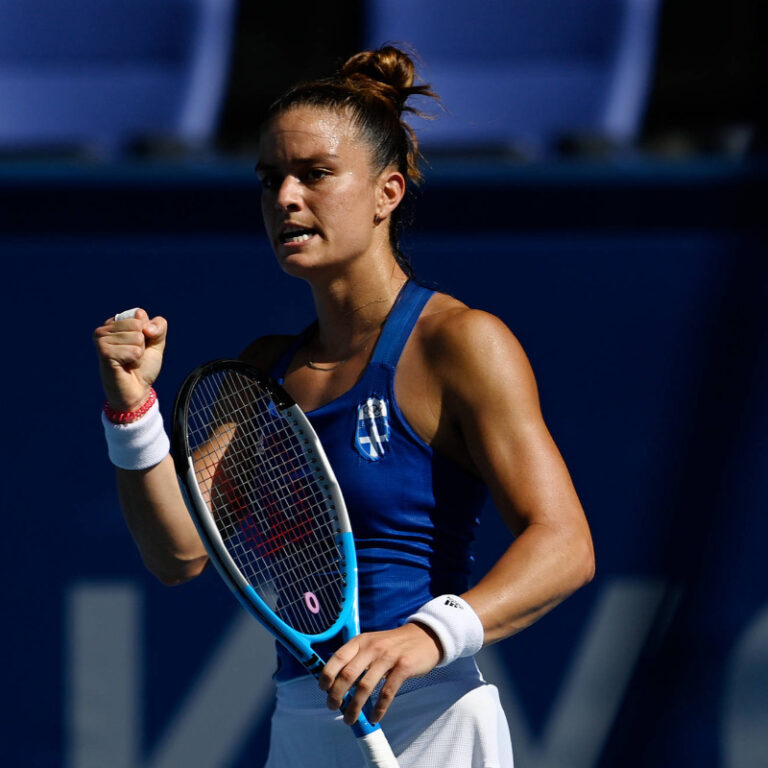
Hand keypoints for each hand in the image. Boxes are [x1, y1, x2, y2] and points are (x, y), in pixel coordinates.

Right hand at [93, 308, 167, 410]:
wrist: (137, 390)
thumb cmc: (144, 366)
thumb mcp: (156, 343)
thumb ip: (158, 327)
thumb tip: (145, 327)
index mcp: (115, 322)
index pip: (140, 315)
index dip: (148, 333)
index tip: (139, 346)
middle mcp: (105, 328)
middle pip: (139, 325)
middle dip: (143, 343)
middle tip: (133, 356)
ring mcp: (101, 339)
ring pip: (137, 337)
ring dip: (138, 353)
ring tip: (128, 361)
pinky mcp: (104, 352)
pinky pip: (134, 350)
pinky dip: (135, 360)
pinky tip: (125, 366)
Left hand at [318, 622, 441, 724]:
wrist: (424, 637)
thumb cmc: (393, 645)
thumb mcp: (372, 643)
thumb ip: (357, 658)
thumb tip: (337, 684)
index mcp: (361, 641)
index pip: (337, 657)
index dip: (327, 675)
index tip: (323, 690)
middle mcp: (372, 647)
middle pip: (348, 674)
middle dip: (337, 695)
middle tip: (333, 708)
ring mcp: (389, 656)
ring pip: (365, 686)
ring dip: (354, 707)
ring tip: (349, 719)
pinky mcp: (404, 667)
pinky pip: (387, 692)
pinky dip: (379, 708)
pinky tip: (374, 718)